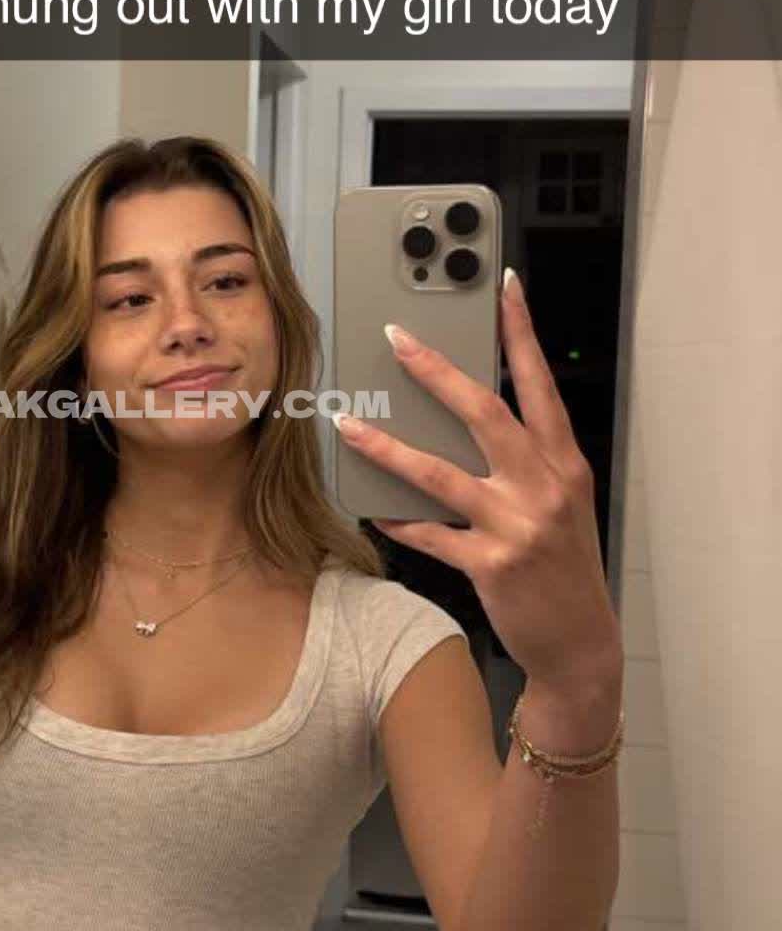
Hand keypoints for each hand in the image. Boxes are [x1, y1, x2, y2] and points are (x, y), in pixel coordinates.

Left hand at [335, 270, 621, 690]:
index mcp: (564, 463)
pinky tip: (370, 506)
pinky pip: (429, 534)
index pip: (542, 382)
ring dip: (387, 446)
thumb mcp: (562, 504)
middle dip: (434, 370)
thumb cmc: (565, 568)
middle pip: (483, 411)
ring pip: (439, 472)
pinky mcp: (490, 564)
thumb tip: (465, 420)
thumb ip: (528, 462)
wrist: (582, 643)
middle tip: (395, 338)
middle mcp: (544, 486)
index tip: (505, 287)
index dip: (523, 331)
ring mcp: (517, 525)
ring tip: (348, 425)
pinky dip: (397, 519)